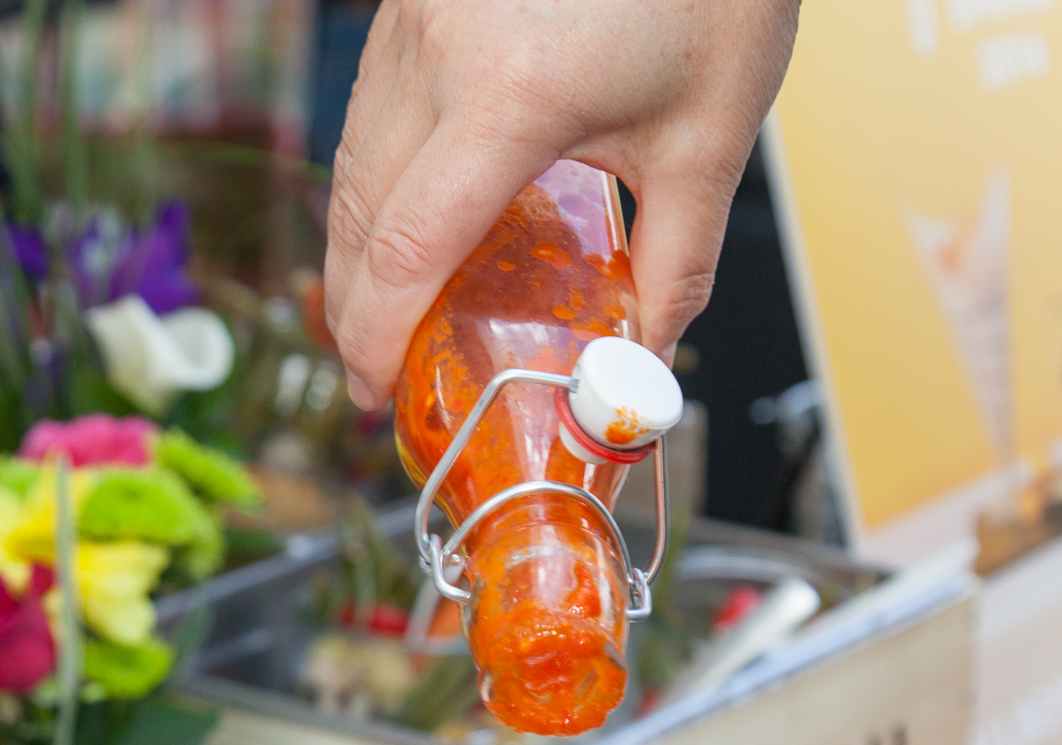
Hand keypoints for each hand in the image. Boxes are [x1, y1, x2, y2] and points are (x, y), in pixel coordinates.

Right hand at [323, 0, 800, 407]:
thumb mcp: (709, 142)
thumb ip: (674, 264)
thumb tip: (644, 356)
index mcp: (512, 97)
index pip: (412, 246)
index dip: (381, 334)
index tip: (380, 391)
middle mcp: (442, 51)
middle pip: (359, 212)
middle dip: (354, 306)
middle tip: (375, 376)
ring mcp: (417, 16)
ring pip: (352, 159)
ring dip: (356, 248)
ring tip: (382, 315)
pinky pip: (373, 110)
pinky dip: (373, 183)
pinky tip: (404, 226)